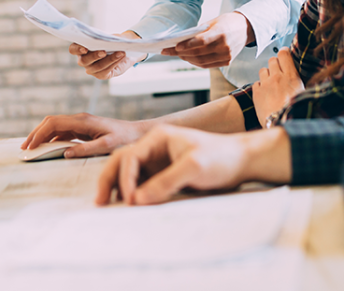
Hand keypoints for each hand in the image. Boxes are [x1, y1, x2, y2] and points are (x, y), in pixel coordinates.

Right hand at [22, 113, 147, 157]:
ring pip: (54, 127)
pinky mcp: (82, 129)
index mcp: (83, 121)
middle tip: (24, 149)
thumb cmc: (125, 139)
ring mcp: (80, 123)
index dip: (39, 134)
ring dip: (41, 136)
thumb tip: (65, 153)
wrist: (137, 133)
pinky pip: (62, 132)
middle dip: (35, 134)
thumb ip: (86, 149)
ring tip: (31, 149)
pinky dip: (51, 139)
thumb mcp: (107, 145)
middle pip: (50, 122)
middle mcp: (79, 119)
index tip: (30, 146)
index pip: (54, 123)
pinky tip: (46, 148)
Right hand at [69, 30, 142, 79]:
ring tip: (120, 52)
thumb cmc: (112, 41)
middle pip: (84, 60)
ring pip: (98, 66)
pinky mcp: (100, 75)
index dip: (77, 49)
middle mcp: (83, 60)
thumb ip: (106, 38)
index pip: (73, 49)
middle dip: (94, 56)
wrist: (123, 51)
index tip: (85, 48)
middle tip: (104, 52)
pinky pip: (106, 71)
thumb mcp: (108, 37)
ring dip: (110, 59)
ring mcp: (91, 69)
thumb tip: (108, 40)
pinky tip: (121, 56)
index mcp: (81, 48)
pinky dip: (114, 63)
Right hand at [95, 125, 291, 205]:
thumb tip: (138, 199)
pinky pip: (142, 184)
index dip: (125, 179)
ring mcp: (158, 161)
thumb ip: (166, 182)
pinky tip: (130, 206)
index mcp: (158, 138)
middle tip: (100, 202)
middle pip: (121, 161)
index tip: (130, 200)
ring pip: (128, 173)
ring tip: (109, 205)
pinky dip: (132, 193)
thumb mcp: (194, 167)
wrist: (242, 161)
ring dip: (117, 187)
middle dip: (109, 180)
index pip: (130, 156)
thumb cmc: (221, 157)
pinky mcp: (164, 175)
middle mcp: (154, 148)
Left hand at [162, 12, 253, 68]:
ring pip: (202, 62)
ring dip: (187, 59)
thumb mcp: (213, 22)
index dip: (187, 45)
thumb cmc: (228, 22)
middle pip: (199, 53)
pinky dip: (196, 62)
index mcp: (222, 33)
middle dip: (182, 53)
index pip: (201, 41)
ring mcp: (227, 56)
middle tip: (169, 51)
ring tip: (177, 55)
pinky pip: (208, 65)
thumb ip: (199, 32)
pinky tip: (188, 58)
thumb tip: (182, 40)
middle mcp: (225, 46)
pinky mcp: (227, 62)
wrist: (246, 28)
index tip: (175, 46)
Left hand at [252, 47, 303, 126]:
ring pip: (263, 70)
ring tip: (271, 84)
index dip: (283, 52)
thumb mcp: (304, 94)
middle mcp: (277, 77)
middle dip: (275, 64)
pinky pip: (256, 82)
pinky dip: (260, 86)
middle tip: (278, 72)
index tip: (284, 54)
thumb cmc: (296, 111)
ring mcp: (265, 84)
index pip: (284, 54)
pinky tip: (265, 93)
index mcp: (291, 76)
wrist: (281, 124)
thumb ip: (299, 82)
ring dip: (267, 74)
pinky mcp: (256, 93)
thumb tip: (301, 78)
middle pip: (272, 60)